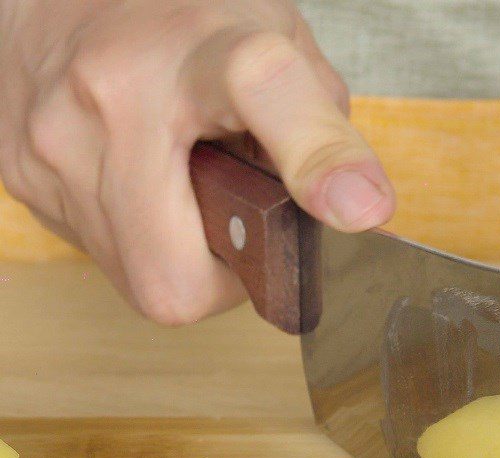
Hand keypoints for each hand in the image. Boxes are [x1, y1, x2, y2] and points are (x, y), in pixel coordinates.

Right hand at [0, 0, 394, 323]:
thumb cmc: (173, 17)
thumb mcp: (270, 38)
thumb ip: (317, 121)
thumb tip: (353, 205)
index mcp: (194, 47)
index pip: (260, 90)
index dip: (313, 154)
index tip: (358, 206)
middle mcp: (106, 99)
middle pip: (181, 272)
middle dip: (229, 272)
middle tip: (241, 218)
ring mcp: (49, 150)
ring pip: (146, 281)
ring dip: (189, 260)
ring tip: (192, 194)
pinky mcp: (23, 183)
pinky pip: (111, 260)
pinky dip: (148, 245)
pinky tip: (152, 195)